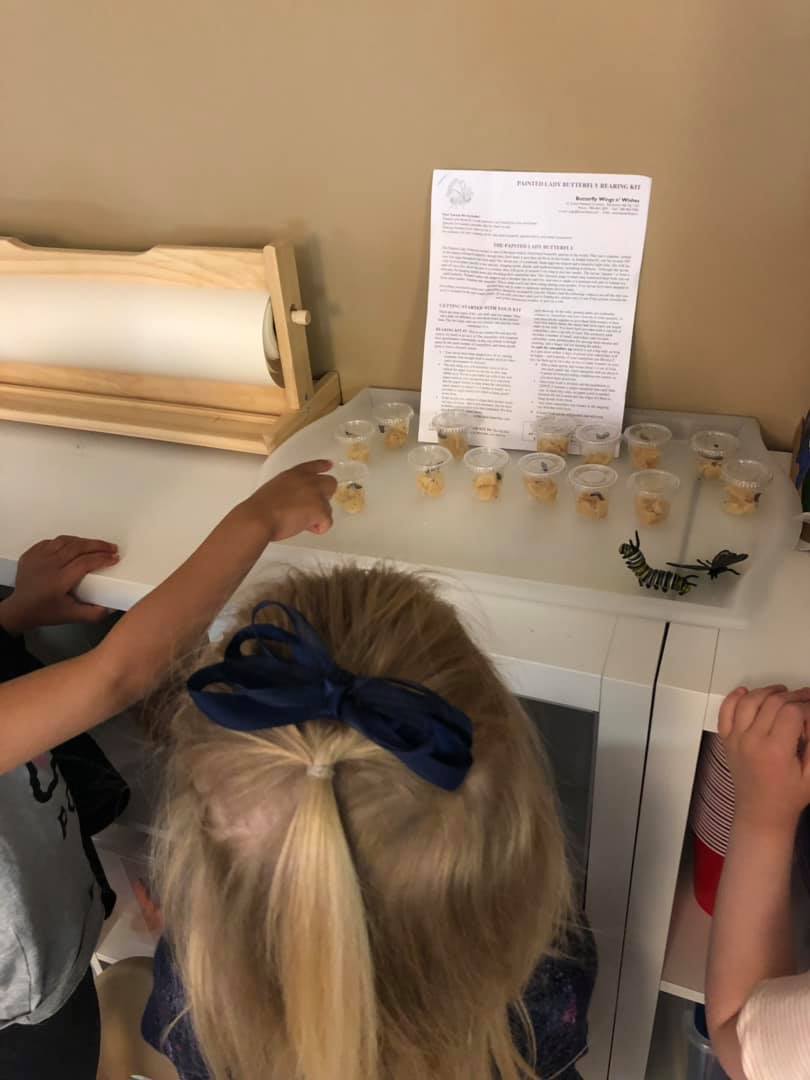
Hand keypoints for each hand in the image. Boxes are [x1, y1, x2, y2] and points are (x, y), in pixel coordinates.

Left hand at [0, 536, 118, 633]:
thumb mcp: (71, 616)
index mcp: (59, 580)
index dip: (102, 558)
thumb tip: (112, 608)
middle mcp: (48, 565)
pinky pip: (52, 542)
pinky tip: (75, 546)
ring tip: (95, 545)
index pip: (85, 562)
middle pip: (77, 547)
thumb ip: (93, 614)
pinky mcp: (31, 553)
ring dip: (83, 541)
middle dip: (98, 545)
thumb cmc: (45, 612)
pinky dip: (66, 541)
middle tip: (111, 547)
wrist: (20, 609)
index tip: (114, 558)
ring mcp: (38, 557)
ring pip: (65, 541)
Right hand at [240, 459, 336, 541]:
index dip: (323, 465)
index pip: (314, 465)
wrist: (259, 518)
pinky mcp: (320, 510)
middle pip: (330, 483)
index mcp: (295, 474)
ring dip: (317, 516)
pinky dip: (319, 528)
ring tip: (298, 521)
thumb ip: (291, 487)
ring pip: (328, 507)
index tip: (329, 465)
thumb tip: (298, 499)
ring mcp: (316, 494)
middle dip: (325, 496)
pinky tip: (303, 527)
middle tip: (312, 508)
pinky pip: (328, 522)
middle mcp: (308, 480)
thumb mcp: (275, 487)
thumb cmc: (261, 508)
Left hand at [718, 685, 809, 833]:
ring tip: (783, 692)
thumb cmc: (789, 797)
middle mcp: (752, 741)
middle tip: (806, 697)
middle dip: (793, 696)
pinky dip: (734, 698)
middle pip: (773, 703)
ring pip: (749, 702)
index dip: (807, 706)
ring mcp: (736, 739)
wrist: (761, 814)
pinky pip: (725, 712)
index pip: (792, 712)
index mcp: (776, 750)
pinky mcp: (727, 740)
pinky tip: (746, 692)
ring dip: (767, 691)